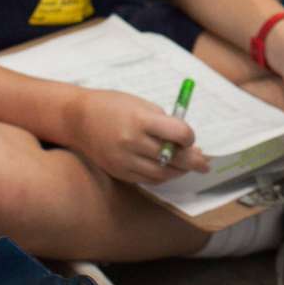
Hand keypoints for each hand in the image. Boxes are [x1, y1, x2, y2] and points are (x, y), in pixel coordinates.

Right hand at [68, 89, 208, 185]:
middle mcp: (132, 142)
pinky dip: (162, 176)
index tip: (190, 137)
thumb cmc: (113, 106)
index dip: (189, 137)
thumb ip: (163, 122)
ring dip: (179, 171)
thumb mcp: (141, 104)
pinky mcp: (118, 172)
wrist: (78, 119)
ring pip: (162, 173)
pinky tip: (168, 170)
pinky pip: (147, 180)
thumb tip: (186, 141)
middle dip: (193, 161)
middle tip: (205, 163)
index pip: (178, 133)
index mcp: (140, 120)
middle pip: (173, 157)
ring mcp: (124, 160)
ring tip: (187, 167)